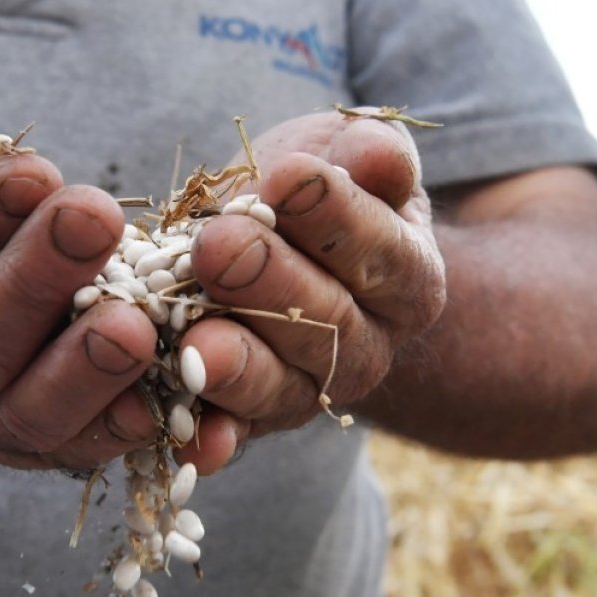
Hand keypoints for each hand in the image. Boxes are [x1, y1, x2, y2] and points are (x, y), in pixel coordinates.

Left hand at [177, 109, 446, 472]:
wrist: (276, 248)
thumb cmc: (315, 188)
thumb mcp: (344, 156)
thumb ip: (366, 155)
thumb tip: (377, 154)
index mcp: (406, 278)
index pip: (378, 249)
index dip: (335, 215)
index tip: (289, 175)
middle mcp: (366, 349)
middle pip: (325, 324)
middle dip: (269, 282)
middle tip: (221, 245)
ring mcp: (305, 391)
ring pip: (277, 387)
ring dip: (236, 368)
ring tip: (196, 345)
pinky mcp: (248, 420)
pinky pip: (229, 432)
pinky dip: (207, 438)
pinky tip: (189, 441)